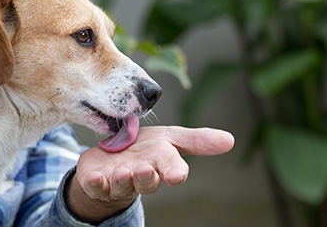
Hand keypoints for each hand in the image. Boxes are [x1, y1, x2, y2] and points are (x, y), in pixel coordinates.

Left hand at [65, 126, 233, 222]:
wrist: (111, 157)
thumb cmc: (144, 149)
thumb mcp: (170, 139)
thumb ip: (196, 141)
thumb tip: (230, 140)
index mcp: (160, 165)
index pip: (171, 171)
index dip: (175, 173)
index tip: (177, 175)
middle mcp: (141, 176)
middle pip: (147, 182)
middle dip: (147, 178)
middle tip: (145, 170)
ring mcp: (118, 182)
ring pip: (122, 185)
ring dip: (123, 180)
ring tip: (122, 171)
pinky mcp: (96, 182)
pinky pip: (96, 187)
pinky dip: (96, 183)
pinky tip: (96, 178)